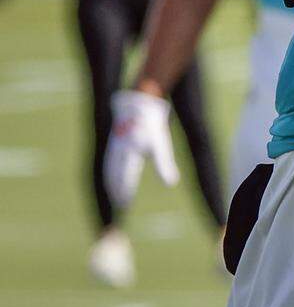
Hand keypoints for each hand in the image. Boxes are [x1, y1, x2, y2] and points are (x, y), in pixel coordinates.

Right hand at [105, 90, 180, 207]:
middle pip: (114, 175)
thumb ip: (164, 165)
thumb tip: (172, 184)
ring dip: (111, 182)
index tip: (126, 203)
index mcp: (129, 152)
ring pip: (109, 168)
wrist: (140, 102)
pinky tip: (111, 177)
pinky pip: (109, 161)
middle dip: (117, 189)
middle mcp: (118, 150)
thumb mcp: (161, 145)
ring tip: (114, 194)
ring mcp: (114, 145)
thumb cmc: (152, 125)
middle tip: (120, 203)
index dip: (125, 190)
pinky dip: (110, 172)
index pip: (126, 176)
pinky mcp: (114, 141)